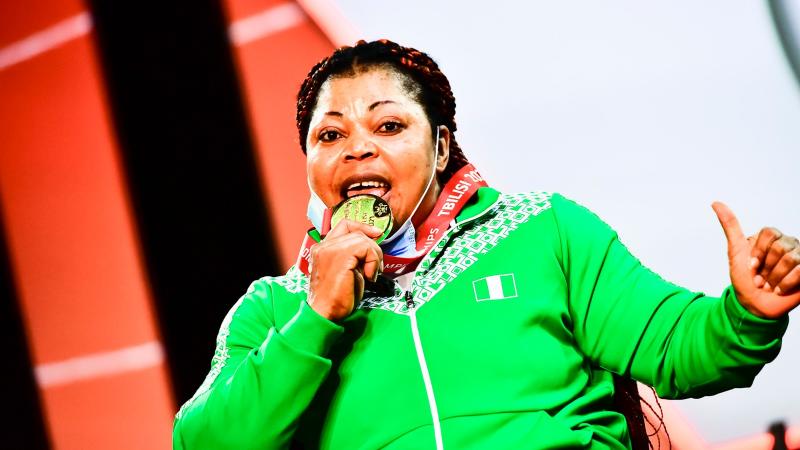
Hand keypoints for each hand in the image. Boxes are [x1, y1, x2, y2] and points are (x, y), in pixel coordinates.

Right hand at [307, 220, 383, 320]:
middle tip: (375, 268)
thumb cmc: (336, 298)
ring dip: (374, 256)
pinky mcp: (341, 256)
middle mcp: (324, 246)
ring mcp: (331, 249)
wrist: (325, 313)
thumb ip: (354, 257)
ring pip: (363, 239)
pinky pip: (366, 248)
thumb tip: (372, 248)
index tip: (376, 234)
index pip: (344, 225)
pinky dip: (373, 261)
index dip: (362, 227)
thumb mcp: (346, 271)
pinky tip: (369, 277)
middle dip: (372, 247)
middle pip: (357, 232)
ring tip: (371, 274)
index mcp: (322, 249)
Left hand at [713, 202, 799, 318]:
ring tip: (769, 285)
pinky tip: (780, 289)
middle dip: (765, 268)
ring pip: (790, 258)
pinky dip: (786, 283)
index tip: (750, 266)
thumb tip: (716, 202)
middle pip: (779, 247)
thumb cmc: (744, 279)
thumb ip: (730, 226)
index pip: (768, 234)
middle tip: (760, 278)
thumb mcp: (735, 252)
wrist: (754, 305)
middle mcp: (788, 244)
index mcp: (771, 238)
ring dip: (774, 277)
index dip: (757, 252)